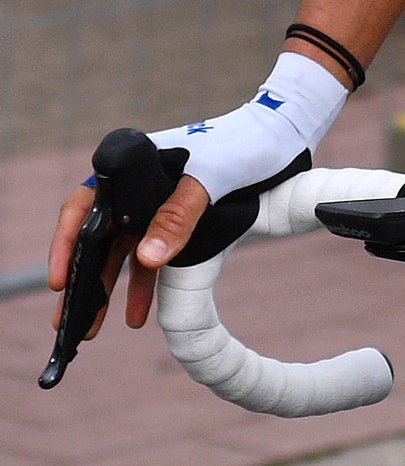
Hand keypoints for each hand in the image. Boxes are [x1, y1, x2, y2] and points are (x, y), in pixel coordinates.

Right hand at [46, 49, 352, 333]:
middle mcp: (137, 188)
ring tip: (94, 330)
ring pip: (122, 252)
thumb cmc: (242, 145)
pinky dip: (144, 285)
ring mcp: (155, 206)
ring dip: (109, 290)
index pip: (84, 205)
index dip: (66, 243)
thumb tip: (147, 258)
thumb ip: (179, 216)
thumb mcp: (211, 178)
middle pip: (97, 236)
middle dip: (82, 279)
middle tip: (67, 321)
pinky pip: (152, 257)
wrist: (281, 135)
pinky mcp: (178, 222)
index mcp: (133, 167)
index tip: (62, 280)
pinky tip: (137, 315)